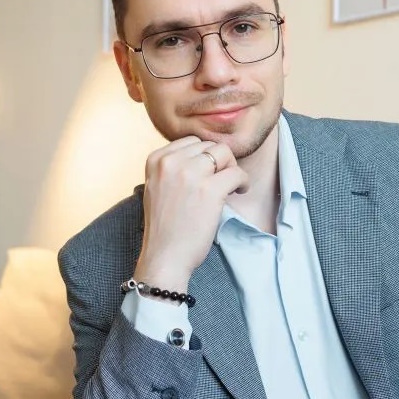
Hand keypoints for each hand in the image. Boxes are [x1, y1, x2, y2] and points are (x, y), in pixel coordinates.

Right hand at [134, 136, 248, 293]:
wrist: (164, 256)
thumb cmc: (165, 226)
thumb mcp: (157, 186)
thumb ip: (174, 167)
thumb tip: (206, 153)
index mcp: (156, 159)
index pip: (191, 141)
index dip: (204, 156)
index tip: (209, 172)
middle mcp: (171, 162)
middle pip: (209, 145)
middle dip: (219, 161)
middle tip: (222, 180)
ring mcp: (190, 174)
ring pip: (224, 153)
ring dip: (232, 168)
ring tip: (232, 185)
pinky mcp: (209, 190)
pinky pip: (237, 172)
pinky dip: (243, 181)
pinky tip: (239, 191)